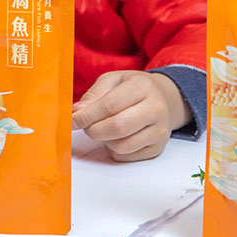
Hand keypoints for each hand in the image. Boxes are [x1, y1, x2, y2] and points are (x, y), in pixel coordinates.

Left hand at [71, 71, 189, 161]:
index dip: (87, 116)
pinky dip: (113, 150)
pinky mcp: (157, 148)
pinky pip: (126, 156)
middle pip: (117, 128)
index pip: (109, 105)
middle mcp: (155, 109)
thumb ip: (94, 94)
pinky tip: (116, 137)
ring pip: (121, 146)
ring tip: (103, 129)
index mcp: (143, 87)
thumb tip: (78, 112)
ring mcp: (159, 131)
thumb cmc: (133, 89)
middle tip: (87, 127)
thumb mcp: (113, 80)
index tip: (73, 120)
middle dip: (94, 130)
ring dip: (103, 141)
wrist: (163, 99)